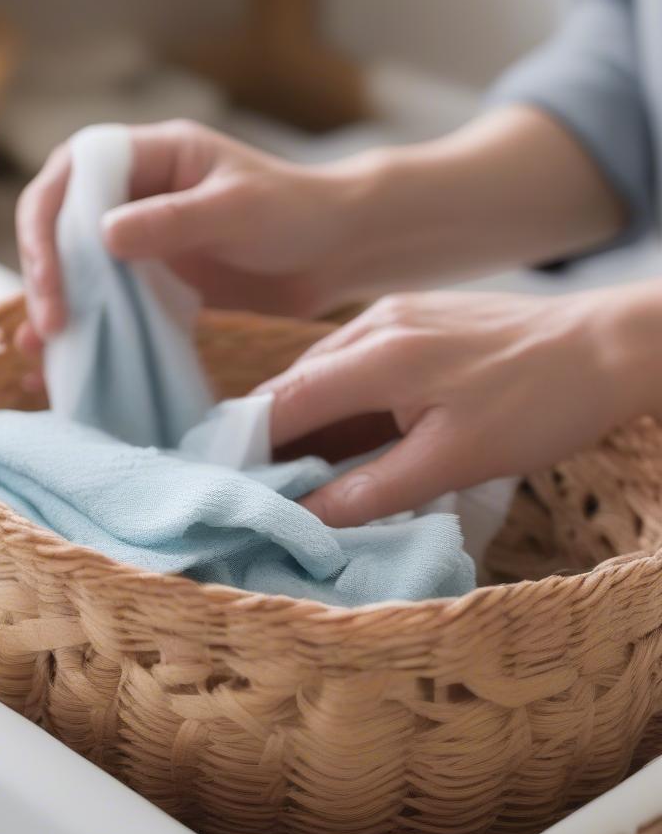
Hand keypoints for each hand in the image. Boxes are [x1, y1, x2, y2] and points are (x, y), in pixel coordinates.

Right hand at [15, 119, 376, 351]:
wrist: (338, 252)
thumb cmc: (297, 211)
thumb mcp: (239, 208)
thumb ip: (175, 219)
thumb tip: (103, 236)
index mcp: (150, 155)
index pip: (71, 174)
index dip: (47, 222)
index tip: (52, 274)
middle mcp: (135, 194)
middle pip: (61, 226)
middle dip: (47, 274)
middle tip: (50, 326)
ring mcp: (142, 241)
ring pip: (77, 269)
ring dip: (57, 306)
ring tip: (41, 351)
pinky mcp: (155, 283)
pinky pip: (109, 304)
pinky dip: (89, 331)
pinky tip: (71, 362)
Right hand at [258, 285, 661, 526]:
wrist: (610, 344)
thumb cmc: (540, 403)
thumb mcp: (456, 460)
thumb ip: (374, 489)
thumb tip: (306, 518)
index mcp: (378, 357)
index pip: (285, 401)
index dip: (248, 443)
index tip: (224, 480)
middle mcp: (373, 326)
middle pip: (295, 382)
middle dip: (269, 433)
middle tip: (253, 482)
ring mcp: (394, 316)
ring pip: (323, 370)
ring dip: (303, 416)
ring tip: (290, 467)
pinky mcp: (414, 318)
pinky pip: (355, 360)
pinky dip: (338, 399)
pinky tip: (343, 433)